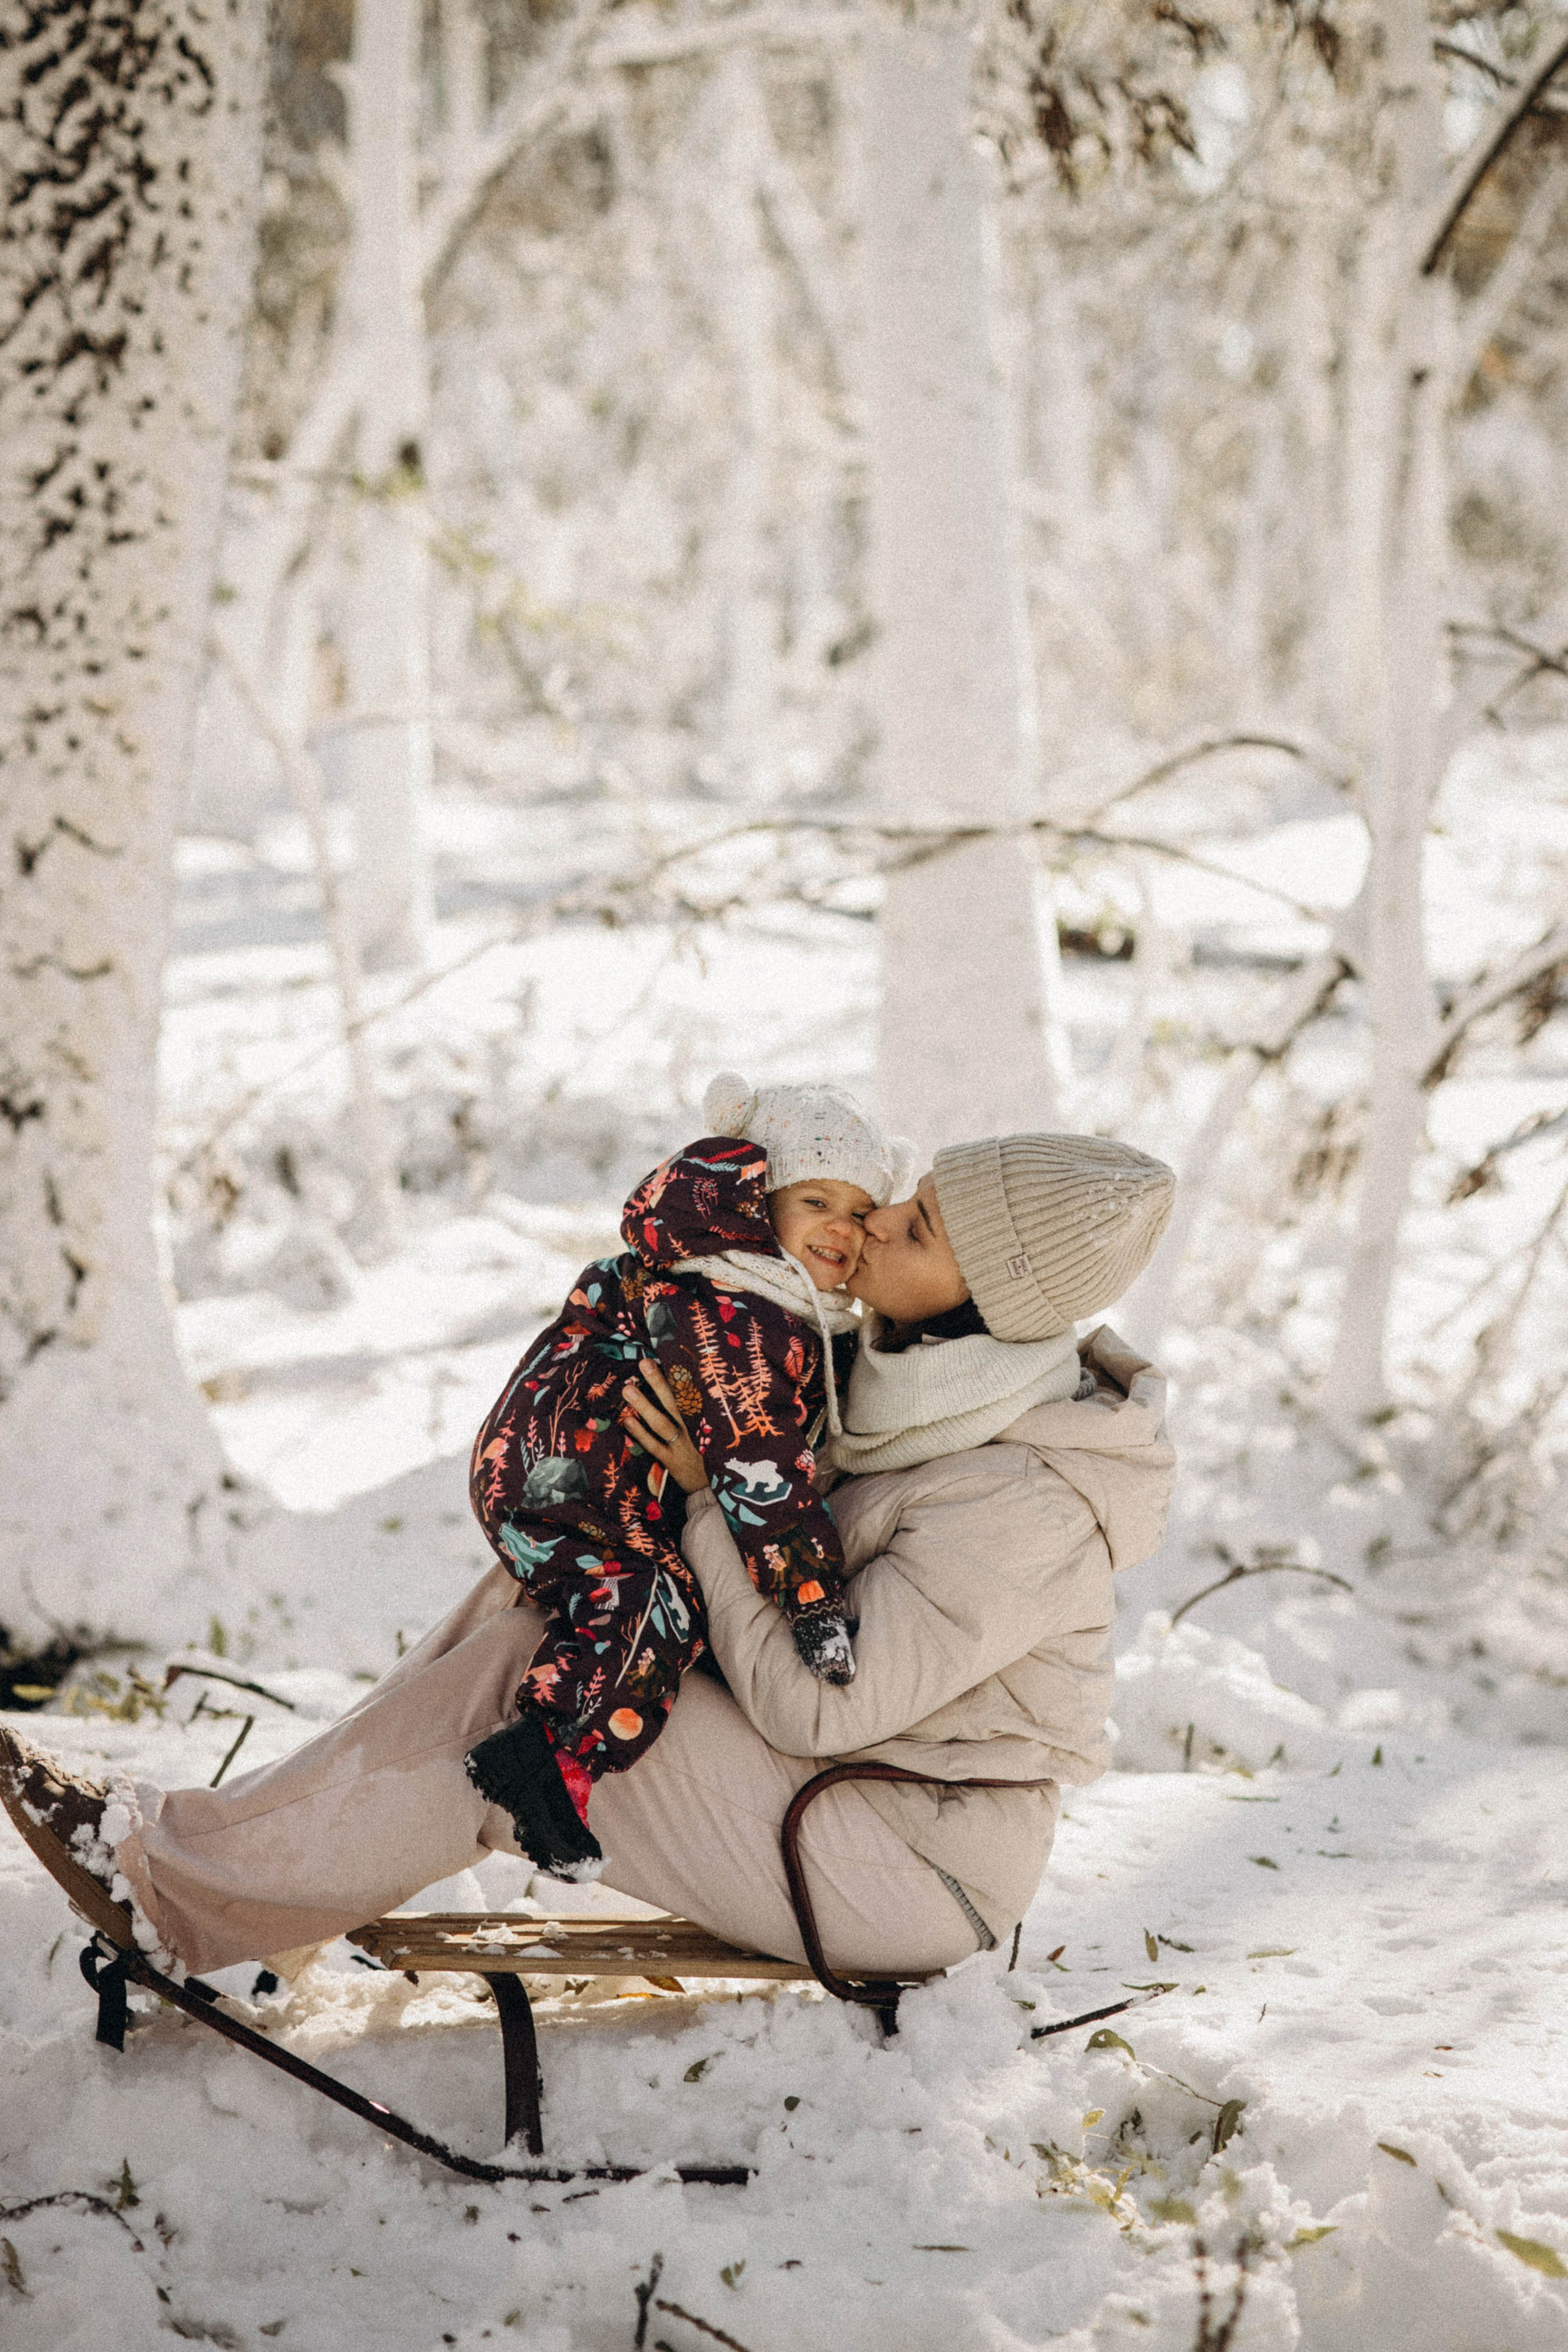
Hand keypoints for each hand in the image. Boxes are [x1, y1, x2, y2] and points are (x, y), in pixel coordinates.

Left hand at [622, 1361, 708, 1493]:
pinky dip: (640, 1433)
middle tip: (644, 1363)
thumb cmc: (690, 1456)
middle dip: (658, 1382)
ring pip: (661, 1423)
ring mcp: (678, 1444)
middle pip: (672, 1402)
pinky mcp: (670, 1460)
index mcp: (688, 1420)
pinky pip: (653, 1445)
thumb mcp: (686, 1434)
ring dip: (644, 1405)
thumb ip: (671, 1417)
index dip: (667, 1377)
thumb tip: (649, 1397)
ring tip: (628, 1390)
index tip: (653, 1359)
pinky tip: (627, 1421)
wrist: (702, 1486)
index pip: (679, 1395)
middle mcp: (685, 1428)